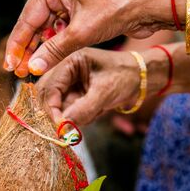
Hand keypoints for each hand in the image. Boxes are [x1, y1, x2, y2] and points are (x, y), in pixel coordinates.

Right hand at [4, 0, 167, 76]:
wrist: (147, 5)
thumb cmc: (118, 6)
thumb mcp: (81, 33)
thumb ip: (54, 51)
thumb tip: (33, 67)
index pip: (27, 19)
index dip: (17, 45)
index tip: (10, 65)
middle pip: (34, 24)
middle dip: (28, 49)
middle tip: (19, 71)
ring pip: (46, 28)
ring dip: (41, 49)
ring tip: (31, 69)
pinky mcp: (78, 9)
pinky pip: (59, 29)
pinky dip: (54, 45)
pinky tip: (48, 59)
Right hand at [38, 47, 159, 125]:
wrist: (142, 79)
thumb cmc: (125, 77)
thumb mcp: (104, 93)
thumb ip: (82, 109)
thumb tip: (62, 127)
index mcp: (69, 61)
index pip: (49, 87)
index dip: (51, 108)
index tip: (59, 127)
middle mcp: (64, 72)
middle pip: (48, 98)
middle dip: (59, 114)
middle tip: (69, 129)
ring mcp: (69, 85)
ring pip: (58, 108)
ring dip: (71, 117)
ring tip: (94, 112)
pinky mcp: (75, 96)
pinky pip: (68, 112)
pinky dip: (79, 118)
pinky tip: (97, 112)